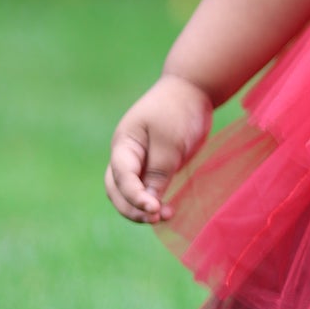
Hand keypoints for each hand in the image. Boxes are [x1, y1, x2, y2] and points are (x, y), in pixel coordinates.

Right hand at [105, 74, 213, 222]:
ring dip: (142, 209)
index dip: (134, 196)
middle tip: (156, 217)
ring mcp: (139, 162)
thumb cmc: (178, 111)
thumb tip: (150, 203)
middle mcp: (126, 156)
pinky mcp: (155, 167)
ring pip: (129, 193)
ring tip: (166, 216)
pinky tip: (168, 210)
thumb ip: (159, 172)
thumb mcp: (170, 141)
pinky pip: (147, 190)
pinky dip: (154, 202)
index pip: (121, 177)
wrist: (192, 91)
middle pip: (117, 190)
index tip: (154, 209)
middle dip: (132, 208)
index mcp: (124, 145)